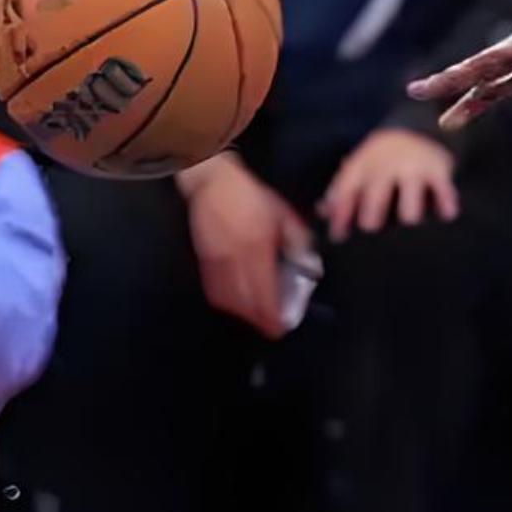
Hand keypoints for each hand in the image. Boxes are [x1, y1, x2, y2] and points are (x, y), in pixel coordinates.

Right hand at [179, 154, 312, 337]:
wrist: (212, 182)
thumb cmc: (252, 196)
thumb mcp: (283, 213)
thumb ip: (298, 240)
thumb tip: (308, 265)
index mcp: (258, 246)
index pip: (264, 290)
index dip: (272, 314)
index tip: (281, 327)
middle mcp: (235, 259)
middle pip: (245, 302)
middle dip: (259, 321)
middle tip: (272, 328)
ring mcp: (216, 261)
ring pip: (228, 300)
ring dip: (243, 315)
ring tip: (257, 319)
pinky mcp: (204, 261)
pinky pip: (214, 291)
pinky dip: (227, 303)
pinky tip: (237, 305)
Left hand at [319, 127, 457, 242]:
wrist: (419, 127)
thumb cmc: (383, 159)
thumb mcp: (359, 168)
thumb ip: (341, 191)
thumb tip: (321, 212)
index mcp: (362, 167)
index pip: (347, 191)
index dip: (340, 214)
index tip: (338, 237)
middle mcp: (386, 167)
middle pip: (376, 194)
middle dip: (371, 214)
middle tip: (370, 230)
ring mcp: (413, 169)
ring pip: (410, 197)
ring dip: (410, 212)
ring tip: (409, 223)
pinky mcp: (438, 172)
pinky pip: (443, 190)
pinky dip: (446, 203)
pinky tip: (446, 215)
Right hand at [410, 15, 511, 130]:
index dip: (510, 53)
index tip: (487, 64)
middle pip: (500, 54)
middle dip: (463, 70)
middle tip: (427, 84)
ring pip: (491, 73)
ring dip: (459, 87)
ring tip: (421, 94)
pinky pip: (499, 92)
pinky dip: (477, 104)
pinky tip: (451, 119)